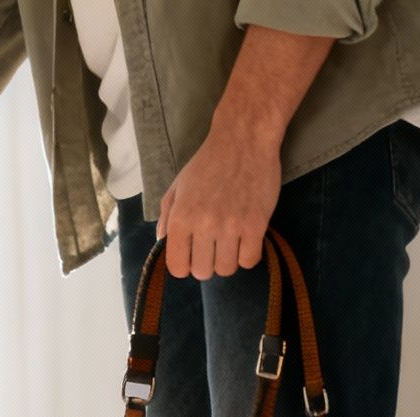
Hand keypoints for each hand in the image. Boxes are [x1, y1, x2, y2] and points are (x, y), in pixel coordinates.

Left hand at [155, 119, 282, 279]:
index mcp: (180, 219)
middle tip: (212, 247)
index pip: (177, 267)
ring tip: (229, 242)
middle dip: (206, 263)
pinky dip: (247, 255)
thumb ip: (166, 218)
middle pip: (203, 271)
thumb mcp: (176, 188)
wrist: (243, 141)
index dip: (184, 265)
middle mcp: (203, 226)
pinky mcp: (256, 224)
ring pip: (227, 269)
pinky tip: (245, 241)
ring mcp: (231, 226)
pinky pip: (249, 260)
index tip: (191, 255)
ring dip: (227, 260)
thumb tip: (162, 244)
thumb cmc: (207, 164)